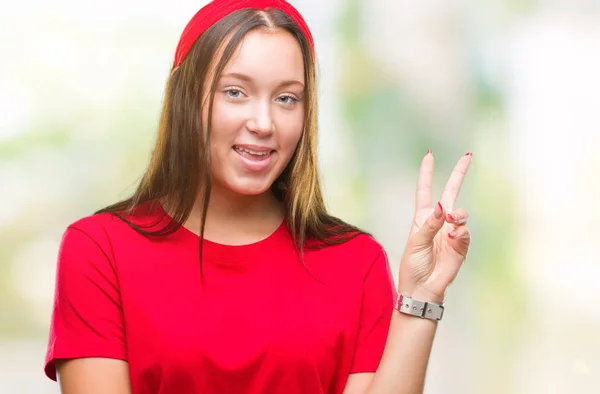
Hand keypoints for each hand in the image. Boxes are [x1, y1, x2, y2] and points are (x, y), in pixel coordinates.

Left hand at [397, 151, 472, 302]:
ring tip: (452, 220)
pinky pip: (465, 232)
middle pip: (450, 193)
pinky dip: (460, 232)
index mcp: (422, 218)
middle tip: (468, 156)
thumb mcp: (415, 242)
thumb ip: (430, 224)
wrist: (421, 289)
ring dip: (458, 214)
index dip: (426, 174)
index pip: (424, 191)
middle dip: (459, 175)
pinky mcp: (461, 246)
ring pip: (461, 213)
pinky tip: (453, 237)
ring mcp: (451, 233)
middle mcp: (438, 222)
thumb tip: (443, 207)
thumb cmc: (413, 266)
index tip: (429, 155)